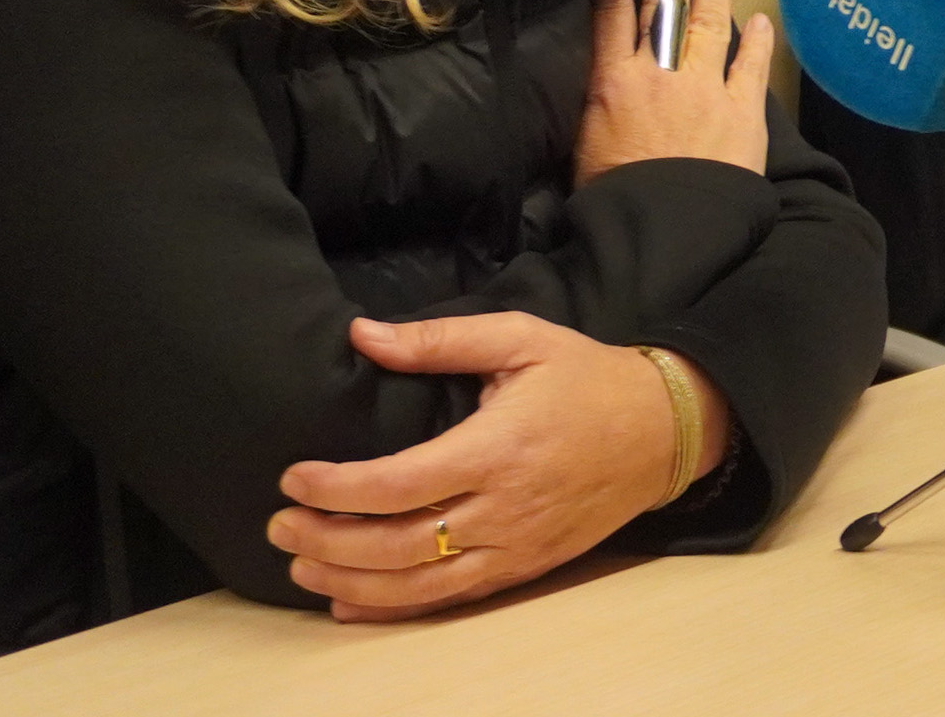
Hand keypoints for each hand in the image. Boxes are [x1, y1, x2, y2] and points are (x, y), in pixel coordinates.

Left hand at [269, 314, 735, 620]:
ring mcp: (516, 547)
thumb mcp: (521, 338)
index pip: (400, 484)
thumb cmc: (587, 377)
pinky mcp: (525, 569)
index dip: (337, 489)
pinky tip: (349, 602)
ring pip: (418, 585)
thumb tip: (361, 334)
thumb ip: (438, 340)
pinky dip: (393, 610)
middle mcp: (505, 508)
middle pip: (398, 545)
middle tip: (280, 526)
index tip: (293, 478)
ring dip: (349, 582)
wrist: (665, 429)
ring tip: (301, 565)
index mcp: (499, 447)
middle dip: (328, 541)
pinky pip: (450, 602)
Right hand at [577, 0, 773, 185]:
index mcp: (612, 82)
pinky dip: (754, 41)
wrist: (659, 235)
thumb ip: (602, 107)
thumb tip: (608, 84)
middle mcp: (659, 75)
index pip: (611, 4)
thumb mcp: (586, 147)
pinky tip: (759, 18)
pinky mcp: (741, 114)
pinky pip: (749, 68)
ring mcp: (704, 89)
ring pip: (707, 20)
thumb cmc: (610, 202)